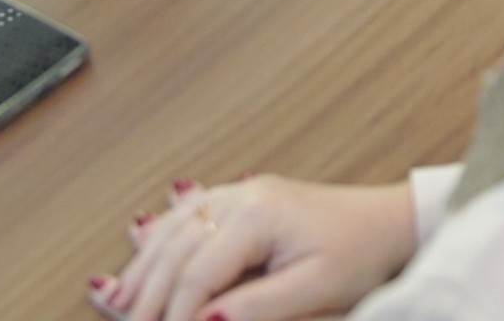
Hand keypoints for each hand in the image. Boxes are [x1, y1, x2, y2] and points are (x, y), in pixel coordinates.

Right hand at [91, 175, 417, 320]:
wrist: (388, 222)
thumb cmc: (359, 252)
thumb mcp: (314, 288)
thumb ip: (256, 306)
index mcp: (259, 214)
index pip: (197, 274)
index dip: (175, 315)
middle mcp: (242, 196)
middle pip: (175, 251)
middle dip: (147, 295)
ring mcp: (239, 194)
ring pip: (172, 229)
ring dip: (143, 266)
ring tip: (116, 300)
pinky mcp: (242, 200)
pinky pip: (187, 215)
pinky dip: (158, 238)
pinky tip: (139, 243)